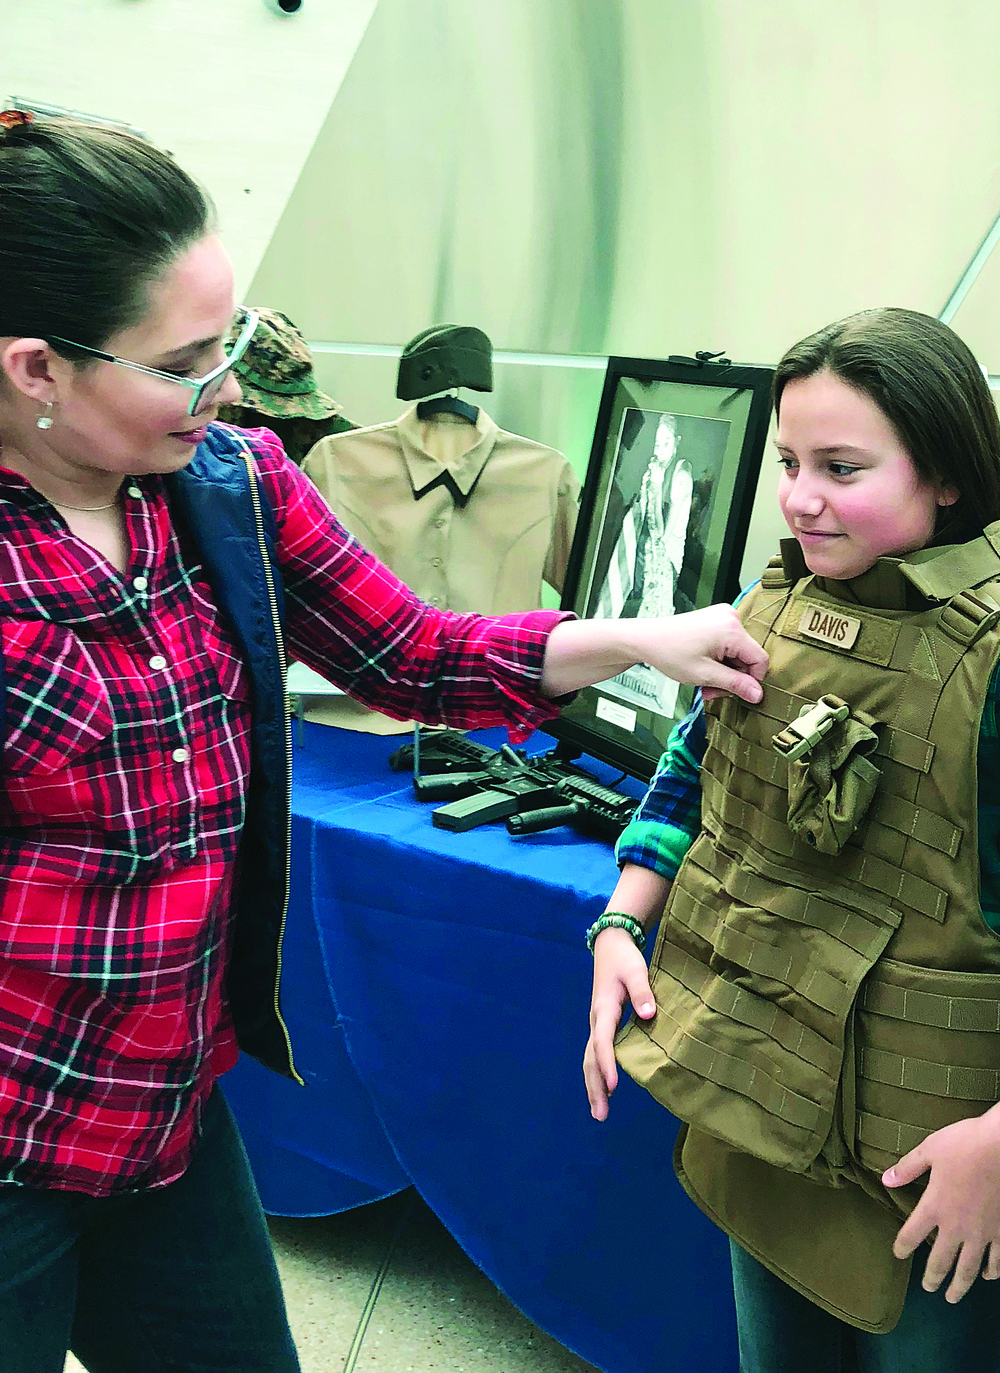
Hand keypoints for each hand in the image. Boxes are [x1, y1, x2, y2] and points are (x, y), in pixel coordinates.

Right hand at [583, 927, 654, 1120]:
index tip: (614, 1087)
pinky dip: (597, 1074)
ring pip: (590, 1060)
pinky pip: (595, 1055)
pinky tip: (604, 1090)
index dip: (607, 1065)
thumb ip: (642, 991)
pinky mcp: (602, 1025)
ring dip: (594, 1086)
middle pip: (590, 1059)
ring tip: (600, 1112)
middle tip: (601, 1115)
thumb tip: (647, 1015)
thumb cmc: (625, 959)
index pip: (602, 1042)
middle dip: (595, 1087)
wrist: (611, 946)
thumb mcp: (636, 970)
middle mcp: (596, 1021)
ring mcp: (597, 1024)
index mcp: (603, 1009)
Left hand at [640, 604, 767, 705]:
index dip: (751, 681)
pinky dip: (720, 659)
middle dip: (732, 677)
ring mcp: (723, 616)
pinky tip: (704, 665)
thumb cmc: (669, 653)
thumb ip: (735, 684)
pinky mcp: (716, 619)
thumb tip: (758, 694)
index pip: (760, 660)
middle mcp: (731, 618)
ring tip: (704, 680)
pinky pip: (729, 644)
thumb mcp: (705, 675)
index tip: (734, 692)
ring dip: (724, 670)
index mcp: (732, 629)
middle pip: (748, 657)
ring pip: (738, 653)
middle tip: (711, 690)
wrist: (646, 639)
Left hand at [883, 1107, 999, 1301]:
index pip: (911, 1234)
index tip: (898, 1254)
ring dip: (960, 1285)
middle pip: (940, 1260)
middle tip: (929, 1288)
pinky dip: (992, 1270)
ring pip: (969, 1268)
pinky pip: (998, 1259)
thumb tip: (886, 1180)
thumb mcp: (930, 1150)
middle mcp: (956, 1226)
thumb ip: (907, 1168)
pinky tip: (988, 1276)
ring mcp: (982, 1232)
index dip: (902, 1246)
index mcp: (934, 1206)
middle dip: (932, 1277)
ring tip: (953, 1296)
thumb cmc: (965, 1144)